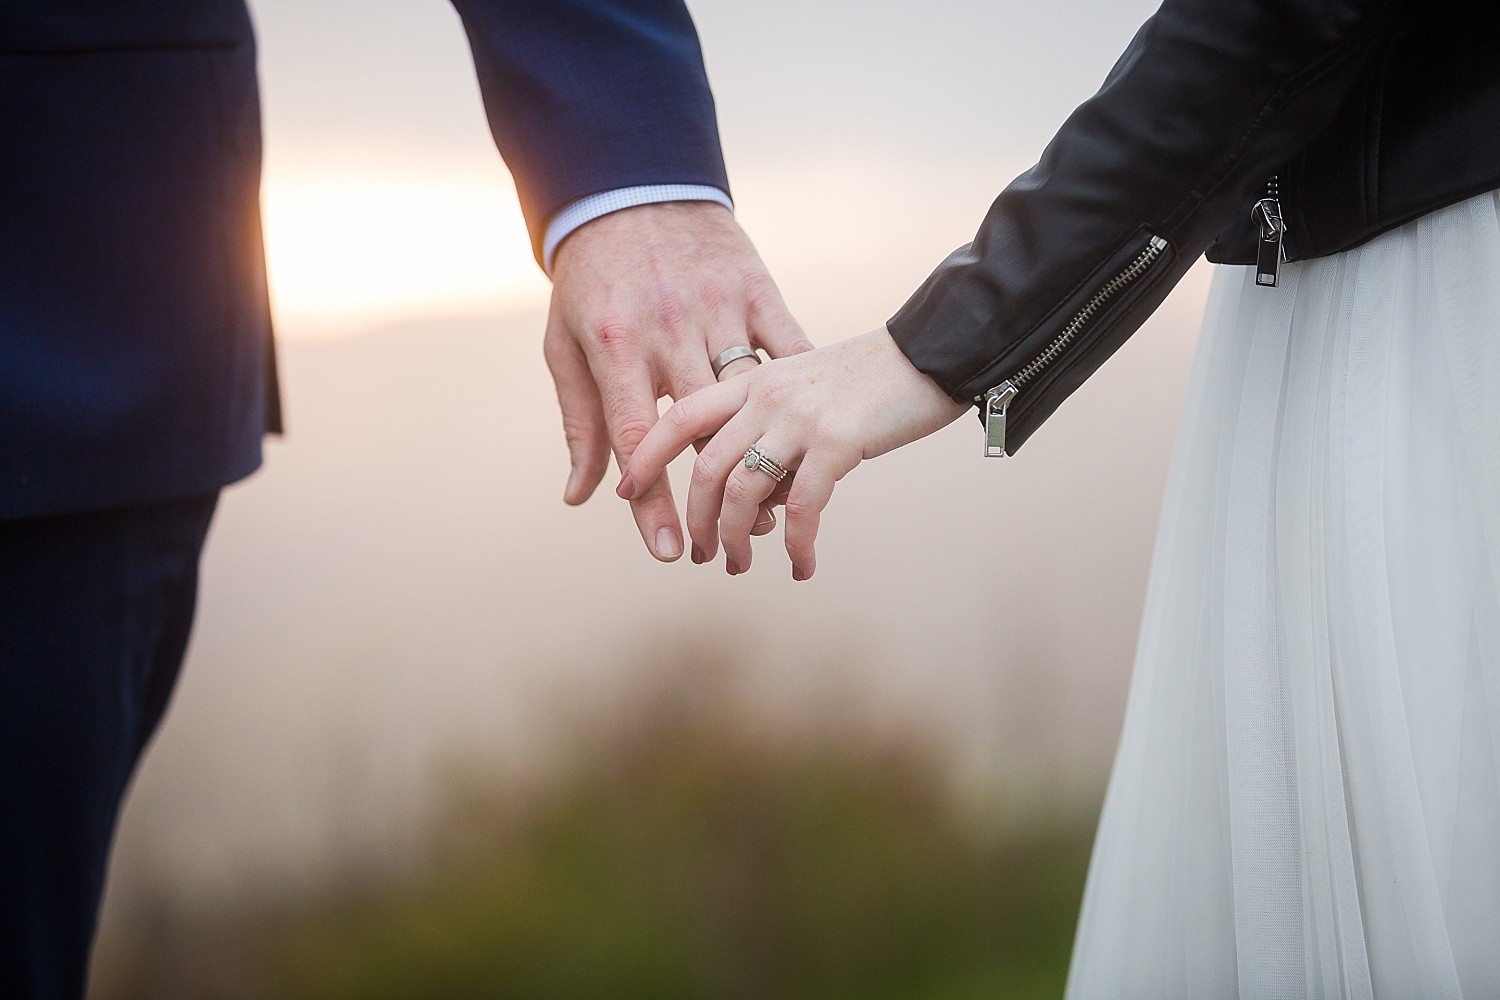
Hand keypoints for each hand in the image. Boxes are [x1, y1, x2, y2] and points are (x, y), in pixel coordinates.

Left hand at [546, 201, 811, 560]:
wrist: (632, 185)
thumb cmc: (592, 279)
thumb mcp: (566, 346)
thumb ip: (579, 421)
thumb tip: (580, 495)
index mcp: (615, 343)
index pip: (634, 437)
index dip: (651, 501)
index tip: (670, 550)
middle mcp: (668, 327)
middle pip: (698, 429)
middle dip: (715, 496)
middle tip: (725, 547)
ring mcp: (718, 306)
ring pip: (748, 399)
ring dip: (761, 458)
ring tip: (767, 511)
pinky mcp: (757, 289)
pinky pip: (787, 348)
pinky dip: (797, 396)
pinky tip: (805, 439)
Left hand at [618, 328, 968, 578]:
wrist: (933, 349)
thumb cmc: (871, 376)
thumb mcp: (804, 384)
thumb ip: (768, 425)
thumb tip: (751, 492)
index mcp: (750, 377)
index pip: (679, 417)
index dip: (646, 457)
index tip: (626, 493)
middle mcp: (765, 393)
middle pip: (706, 468)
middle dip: (696, 522)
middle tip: (700, 554)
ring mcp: (798, 416)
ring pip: (742, 492)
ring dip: (735, 540)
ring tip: (739, 566)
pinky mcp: (836, 440)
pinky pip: (801, 507)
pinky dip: (796, 545)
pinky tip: (803, 565)